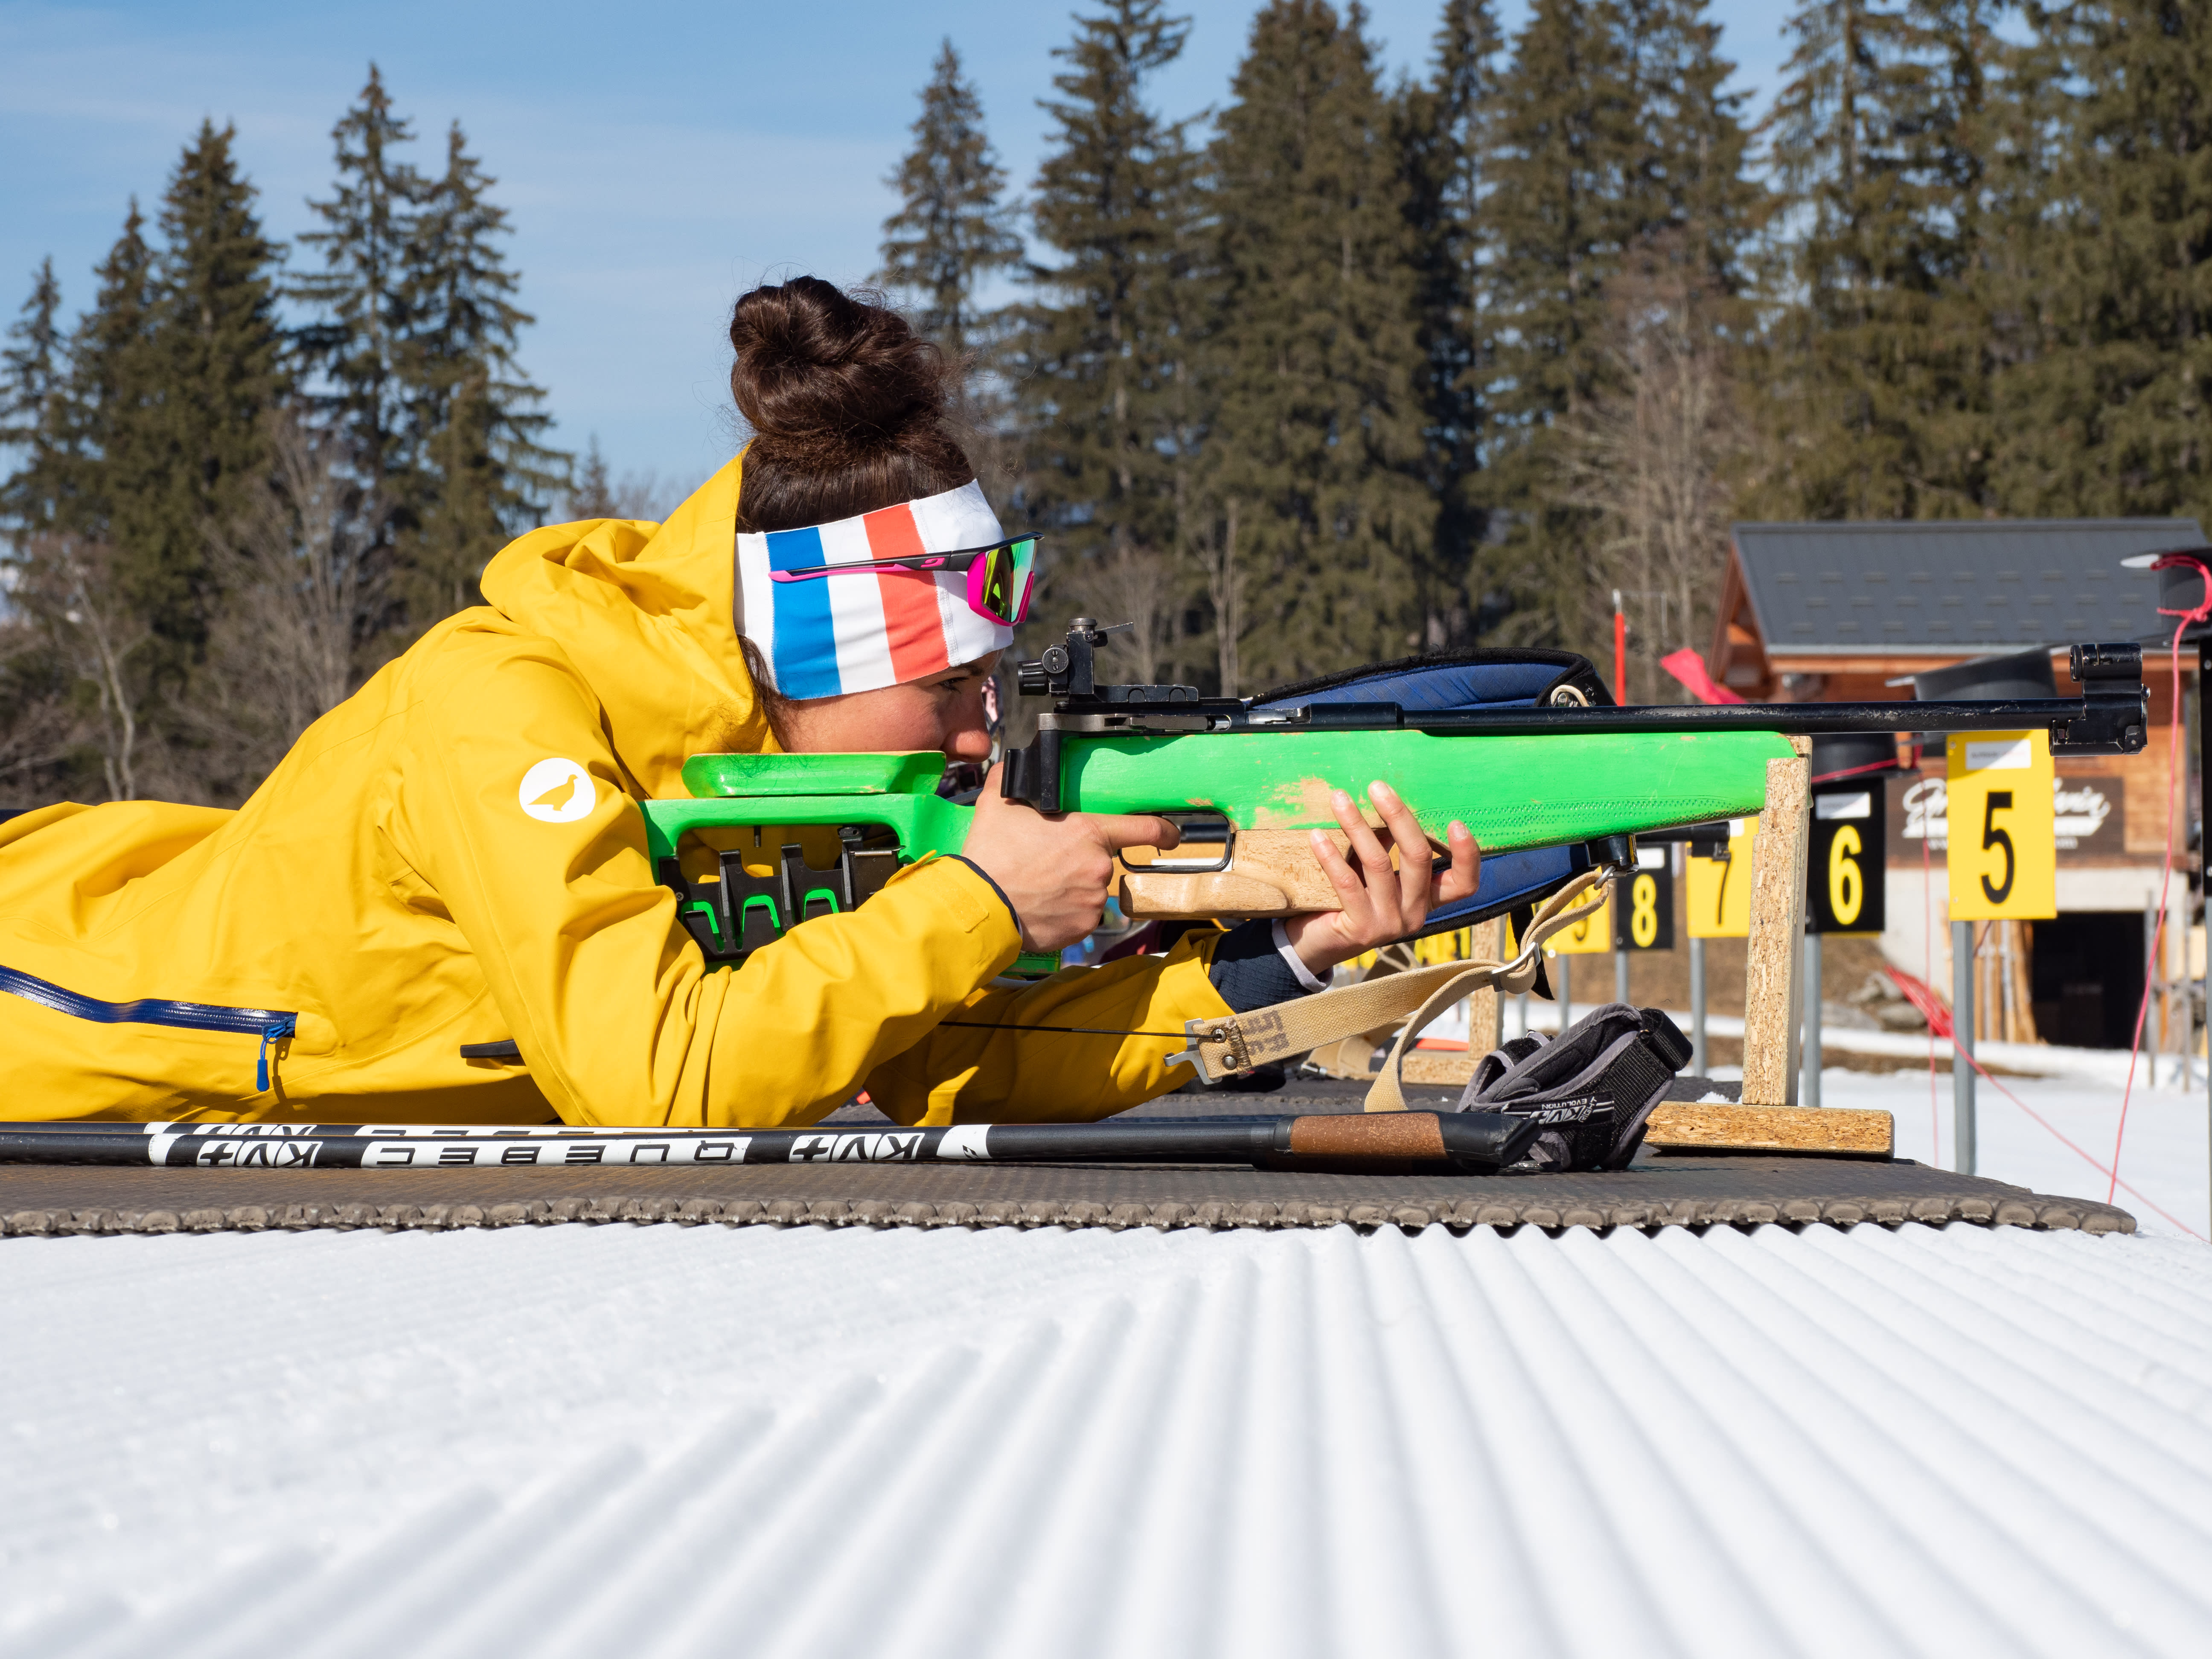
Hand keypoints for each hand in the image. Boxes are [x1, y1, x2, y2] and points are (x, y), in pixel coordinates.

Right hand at [960, 763, 1179, 952]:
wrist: (980, 906)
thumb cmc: (991, 855)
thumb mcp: (997, 805)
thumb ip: (1009, 781)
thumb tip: (1007, 768)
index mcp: (1089, 833)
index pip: (1144, 828)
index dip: (1163, 829)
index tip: (1172, 833)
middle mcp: (1099, 868)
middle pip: (1102, 860)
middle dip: (1080, 860)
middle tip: (1048, 863)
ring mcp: (1093, 901)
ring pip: (1089, 890)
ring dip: (1072, 887)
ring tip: (1039, 887)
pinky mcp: (1082, 928)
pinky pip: (1080, 916)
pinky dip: (1065, 913)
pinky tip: (1041, 907)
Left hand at [1281, 781, 1479, 974]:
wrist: (1315, 943)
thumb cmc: (1346, 898)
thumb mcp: (1373, 872)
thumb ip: (1385, 844)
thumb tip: (1384, 797)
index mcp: (1426, 898)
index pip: (1464, 883)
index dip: (1467, 855)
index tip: (1456, 822)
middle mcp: (1414, 914)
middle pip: (1418, 858)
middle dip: (1399, 817)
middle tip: (1377, 786)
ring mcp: (1389, 924)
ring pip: (1379, 864)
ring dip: (1357, 826)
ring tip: (1340, 799)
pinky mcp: (1360, 929)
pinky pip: (1347, 883)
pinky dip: (1330, 855)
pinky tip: (1316, 835)